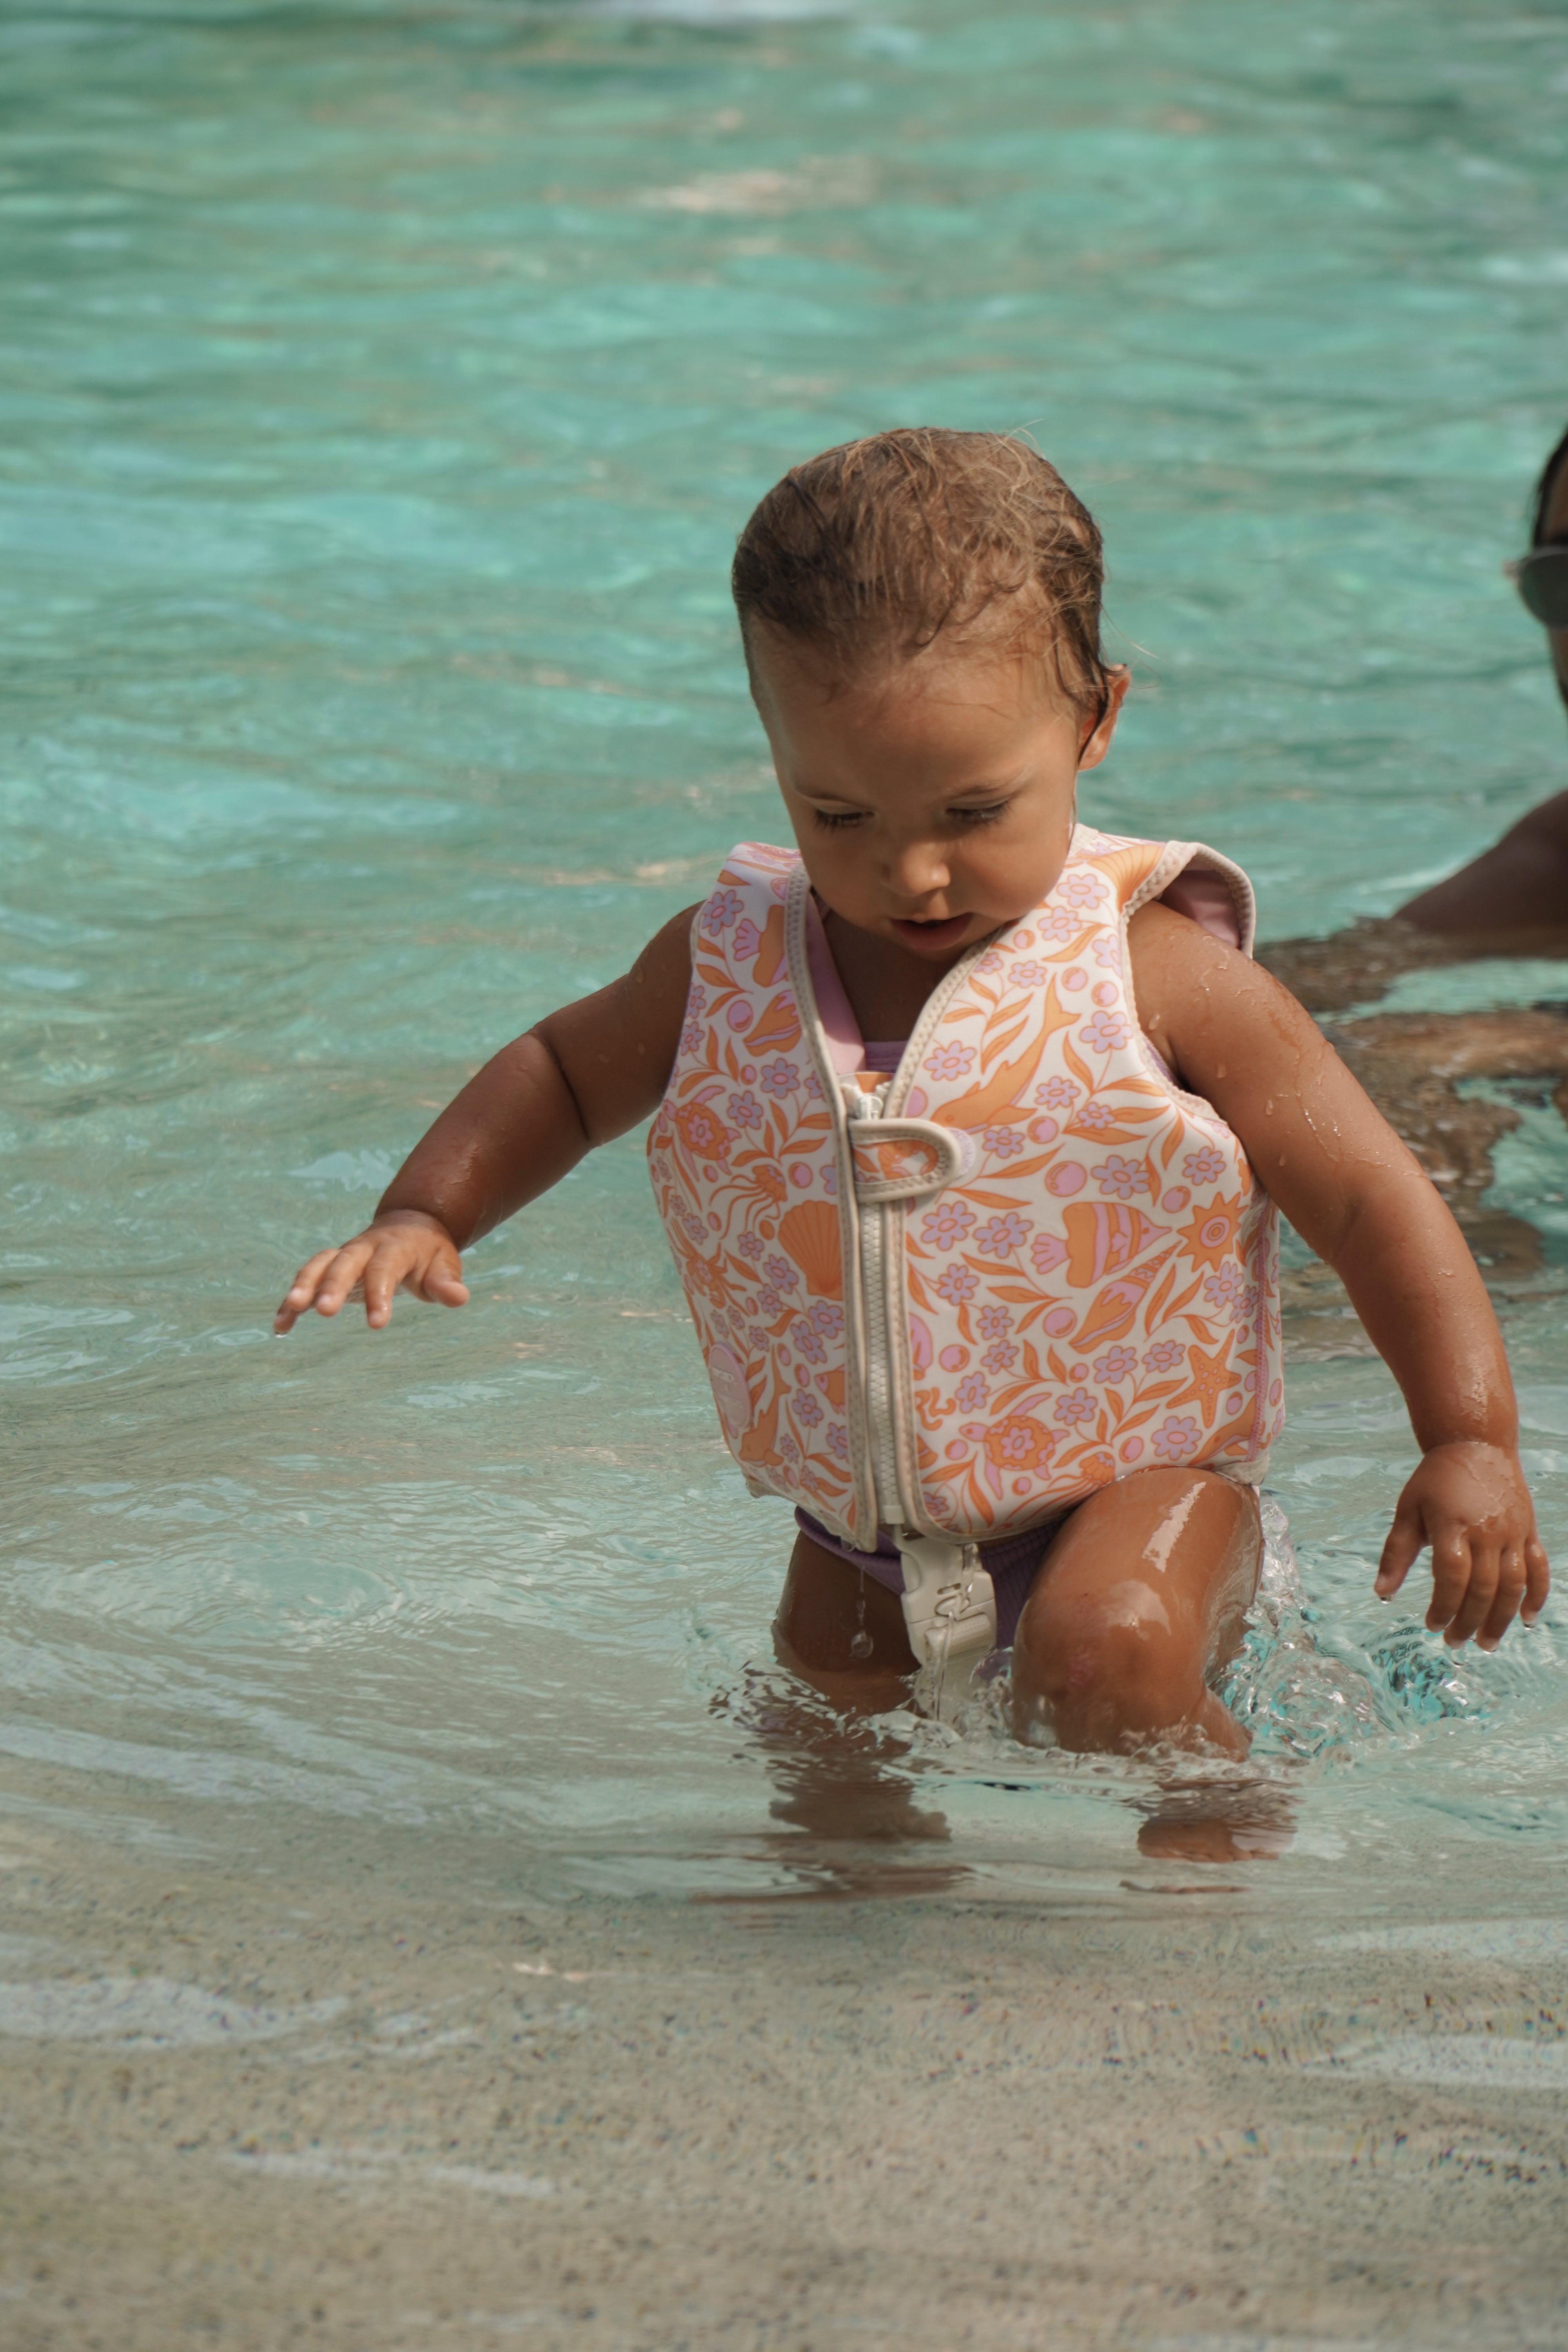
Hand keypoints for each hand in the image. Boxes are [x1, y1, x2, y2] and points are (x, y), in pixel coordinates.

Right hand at [274, 1209, 469, 1333]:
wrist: (409, 1227)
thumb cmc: (429, 1253)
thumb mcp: (445, 1264)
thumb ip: (447, 1282)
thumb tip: (458, 1297)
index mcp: (394, 1247)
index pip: (384, 1268)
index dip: (380, 1293)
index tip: (378, 1324)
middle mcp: (363, 1248)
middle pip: (344, 1262)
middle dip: (332, 1285)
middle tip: (324, 1311)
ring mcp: (343, 1256)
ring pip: (318, 1265)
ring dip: (303, 1285)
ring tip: (290, 1309)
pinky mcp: (329, 1270)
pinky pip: (306, 1282)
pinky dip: (291, 1302)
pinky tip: (280, 1326)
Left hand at [1376, 1440, 1549, 1648]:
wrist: (1476, 1444)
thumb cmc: (1436, 1479)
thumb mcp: (1408, 1509)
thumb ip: (1396, 1552)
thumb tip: (1380, 1593)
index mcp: (1453, 1525)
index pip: (1451, 1577)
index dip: (1443, 1607)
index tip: (1431, 1625)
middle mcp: (1487, 1531)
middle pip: (1484, 1588)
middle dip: (1469, 1621)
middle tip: (1455, 1643)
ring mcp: (1512, 1531)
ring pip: (1514, 1584)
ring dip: (1501, 1618)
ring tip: (1486, 1642)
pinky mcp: (1528, 1530)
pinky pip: (1539, 1567)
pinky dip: (1537, 1595)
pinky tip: (1526, 1618)